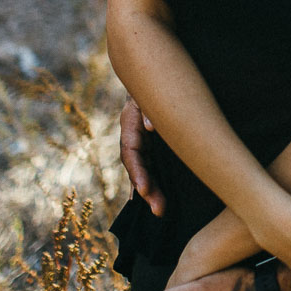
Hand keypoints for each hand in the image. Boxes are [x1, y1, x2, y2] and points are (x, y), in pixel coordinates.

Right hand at [121, 96, 164, 215]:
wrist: (154, 78)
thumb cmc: (153, 85)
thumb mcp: (149, 93)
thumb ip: (148, 108)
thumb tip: (151, 126)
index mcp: (130, 126)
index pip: (131, 154)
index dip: (137, 173)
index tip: (143, 190)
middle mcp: (133, 139)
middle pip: (137, 169)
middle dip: (146, 190)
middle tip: (158, 210)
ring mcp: (141, 145)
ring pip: (144, 172)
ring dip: (151, 192)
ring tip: (160, 211)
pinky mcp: (151, 148)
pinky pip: (151, 168)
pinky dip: (150, 184)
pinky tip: (153, 201)